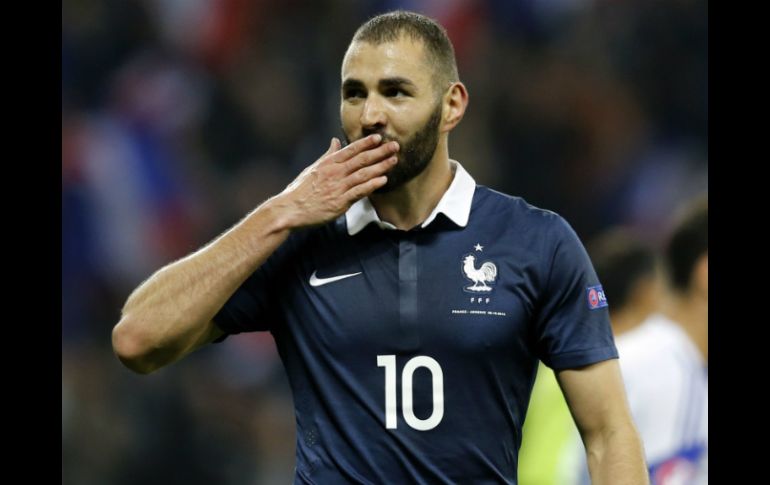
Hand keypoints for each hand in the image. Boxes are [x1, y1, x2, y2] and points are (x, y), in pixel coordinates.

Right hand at [273, 134, 398, 228]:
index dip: (366, 143)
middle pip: (361, 159)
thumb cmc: (299, 191)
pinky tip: (383, 181)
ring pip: (363, 174)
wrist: (289, 210)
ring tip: (394, 161)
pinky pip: (359, 192)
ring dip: (380, 166)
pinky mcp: (340, 202)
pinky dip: (371, 185)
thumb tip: (336, 141)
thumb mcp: (313, 168)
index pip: (351, 150)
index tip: (379, 137)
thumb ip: (328, 155)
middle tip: (395, 146)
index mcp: (328, 163)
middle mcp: (334, 172)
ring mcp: (338, 187)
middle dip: (380, 152)